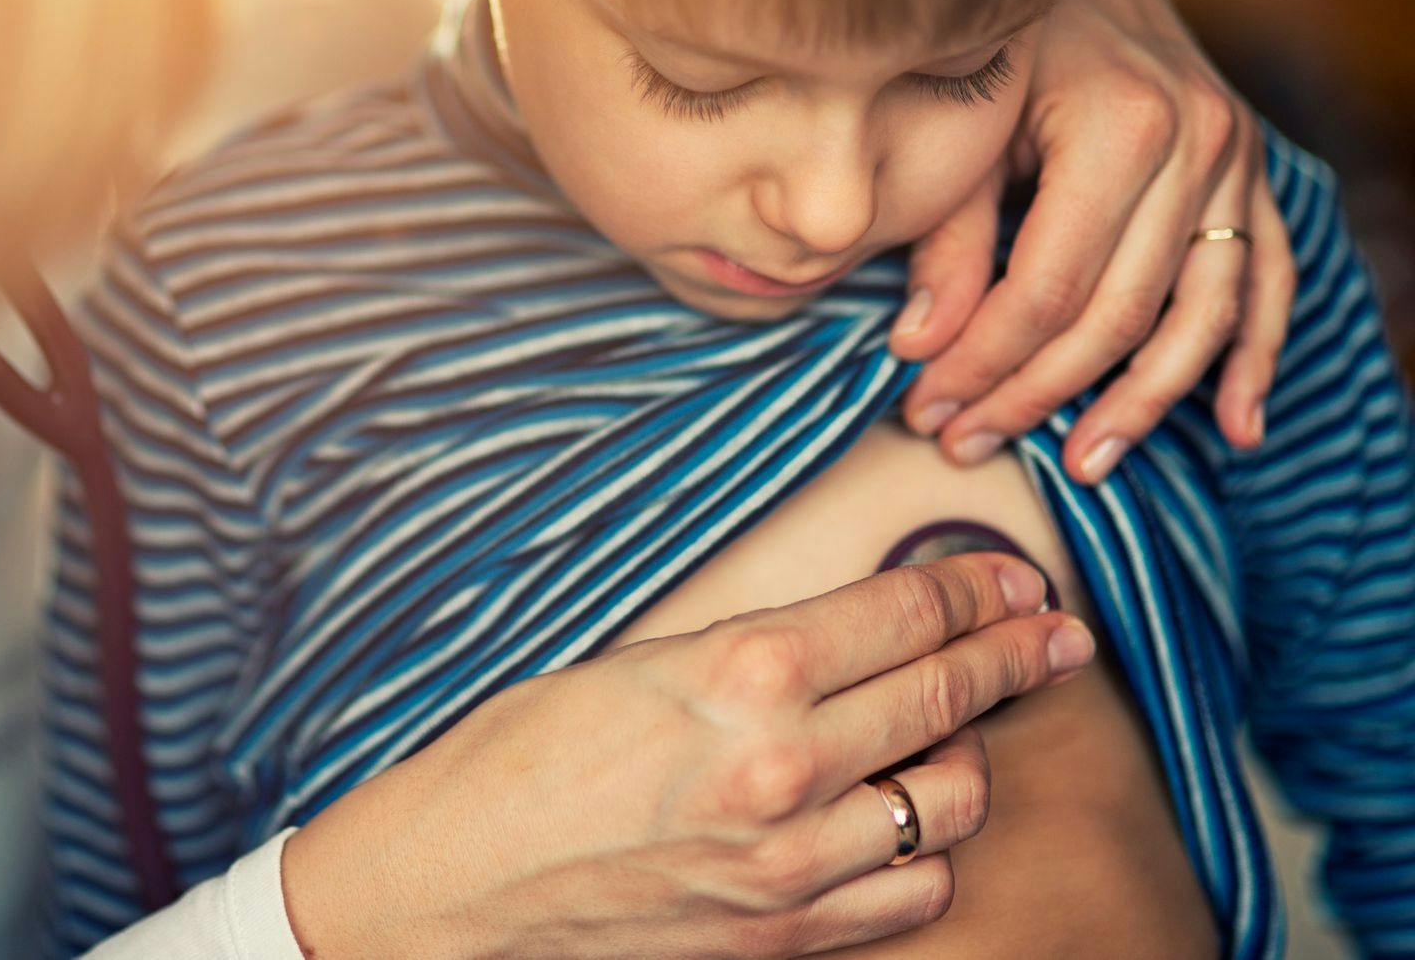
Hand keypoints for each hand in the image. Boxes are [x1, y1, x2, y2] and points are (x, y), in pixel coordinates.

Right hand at [281, 554, 1094, 958]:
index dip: (981, 590)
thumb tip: (854, 636)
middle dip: (1017, 652)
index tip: (1016, 581)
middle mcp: (785, 766)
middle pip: (951, 694)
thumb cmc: (519, 759)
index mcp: (741, 673)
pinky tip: (901, 820)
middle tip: (1051, 632)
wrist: (455, 888)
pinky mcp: (788, 937)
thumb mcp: (638, 662)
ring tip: (956, 730)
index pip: (909, 615)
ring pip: (956, 802)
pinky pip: (914, 892)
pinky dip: (926, 850)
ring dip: (971, 755)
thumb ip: (755, 653)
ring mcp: (795, 864)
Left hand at [892, 0, 1294, 483]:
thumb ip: (945, 239)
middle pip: (1120, 315)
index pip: (1049, 290)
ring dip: (1145, 404)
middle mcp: (1197, 141)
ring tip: (1084, 464)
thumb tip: (917, 349)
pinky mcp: (1250, 169)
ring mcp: (1237, 157)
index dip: (985, 364)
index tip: (927, 408)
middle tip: (969, 444)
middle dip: (1039, 394)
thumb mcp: (959, 122)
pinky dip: (1251, 355)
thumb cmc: (1000, 31)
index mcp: (1119, 124)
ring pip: (1201, 314)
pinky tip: (1235, 426)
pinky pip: (1265, 278)